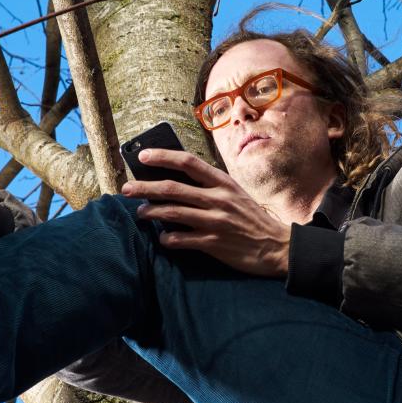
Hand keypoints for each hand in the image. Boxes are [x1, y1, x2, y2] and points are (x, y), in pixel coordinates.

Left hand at [121, 149, 290, 276]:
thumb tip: (176, 181)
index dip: (163, 156)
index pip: (188, 162)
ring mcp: (215, 222)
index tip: (143, 156)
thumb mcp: (235, 193)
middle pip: (173, 188)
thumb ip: (210, 186)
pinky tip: (163, 238)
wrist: (276, 246)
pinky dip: (168, 239)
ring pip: (172, 212)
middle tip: (125, 188)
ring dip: (151, 212)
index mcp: (223, 182)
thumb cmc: (250, 217)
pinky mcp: (214, 244)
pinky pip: (181, 240)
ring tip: (140, 212)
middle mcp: (218, 199)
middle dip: (145, 187)